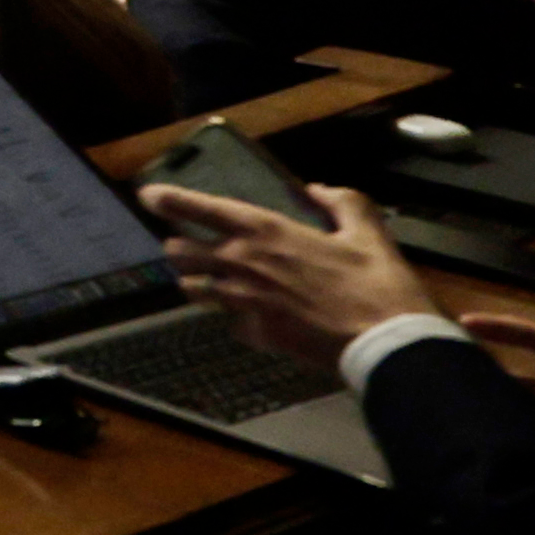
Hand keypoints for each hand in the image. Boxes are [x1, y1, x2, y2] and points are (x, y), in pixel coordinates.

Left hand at [143, 177, 433, 365]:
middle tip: (192, 247)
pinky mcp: (255, 335)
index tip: (147, 196)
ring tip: (212, 280)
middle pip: (179, 252)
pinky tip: (253, 315)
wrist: (386, 345)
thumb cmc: (376, 285)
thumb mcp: (367, 232)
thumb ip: (342, 202)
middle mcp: (241, 262)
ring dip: (198, 282)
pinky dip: (234, 317)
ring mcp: (243, 302)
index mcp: (263, 230)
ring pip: (192, 288)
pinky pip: (228, 322)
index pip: (197, 208)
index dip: (167, 199)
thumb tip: (318, 189)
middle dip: (180, 248)